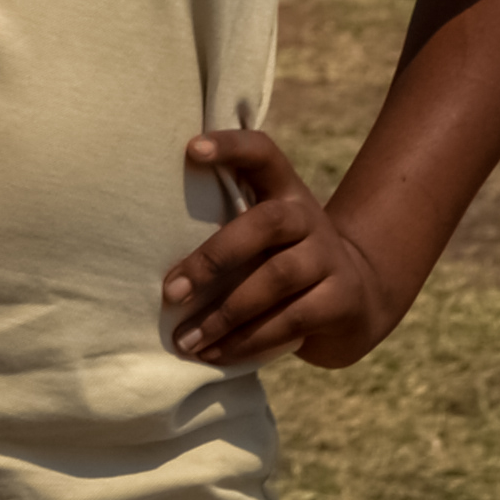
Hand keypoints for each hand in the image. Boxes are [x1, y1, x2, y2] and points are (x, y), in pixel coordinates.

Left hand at [163, 130, 411, 368]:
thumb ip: (222, 226)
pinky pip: (290, 320)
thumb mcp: (259, 235)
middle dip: (213, 258)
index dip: (231, 146)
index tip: (190, 148)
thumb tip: (145, 250)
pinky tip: (214, 354)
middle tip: (171, 292)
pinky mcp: (341, 300)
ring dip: (224, 314)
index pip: (262, 153)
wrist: (354, 301)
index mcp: (283, 190)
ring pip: (276, 278)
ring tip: (185, 339)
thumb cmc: (278, 261)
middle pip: (266, 223)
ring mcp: (330, 258)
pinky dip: (247, 341)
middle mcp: (309, 217)